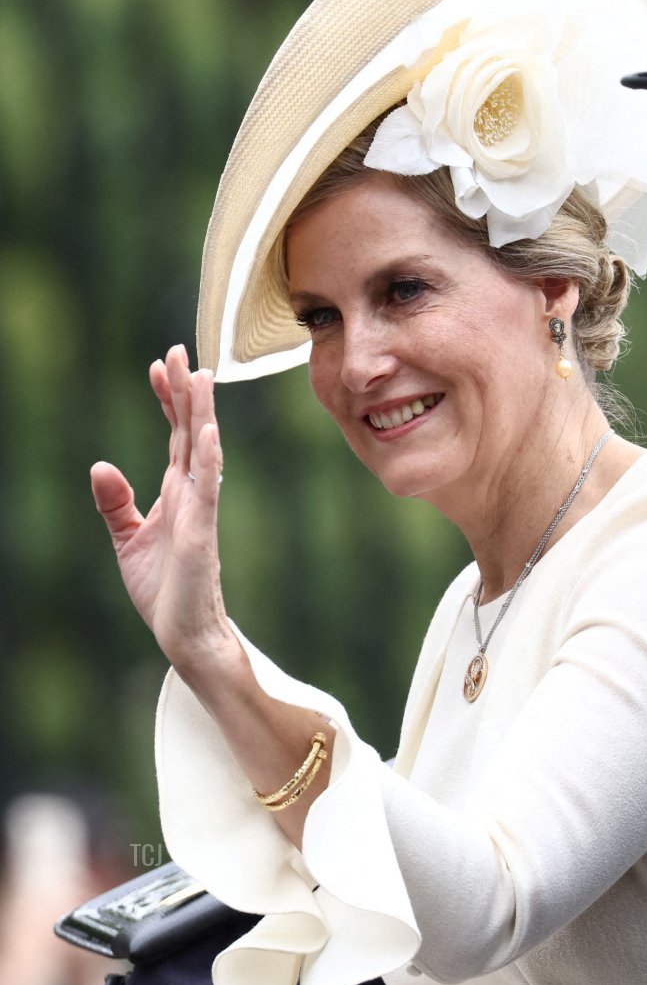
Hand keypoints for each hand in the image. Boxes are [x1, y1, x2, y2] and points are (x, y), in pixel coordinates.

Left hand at [92, 344, 234, 674]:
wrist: (183, 634)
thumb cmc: (163, 591)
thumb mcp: (127, 539)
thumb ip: (115, 502)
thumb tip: (101, 464)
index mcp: (178, 494)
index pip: (175, 436)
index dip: (168, 400)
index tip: (160, 365)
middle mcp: (194, 495)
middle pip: (190, 432)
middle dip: (185, 392)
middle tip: (179, 351)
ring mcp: (202, 511)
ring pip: (203, 451)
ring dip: (201, 414)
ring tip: (201, 376)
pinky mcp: (201, 534)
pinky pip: (207, 489)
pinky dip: (208, 458)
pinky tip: (207, 431)